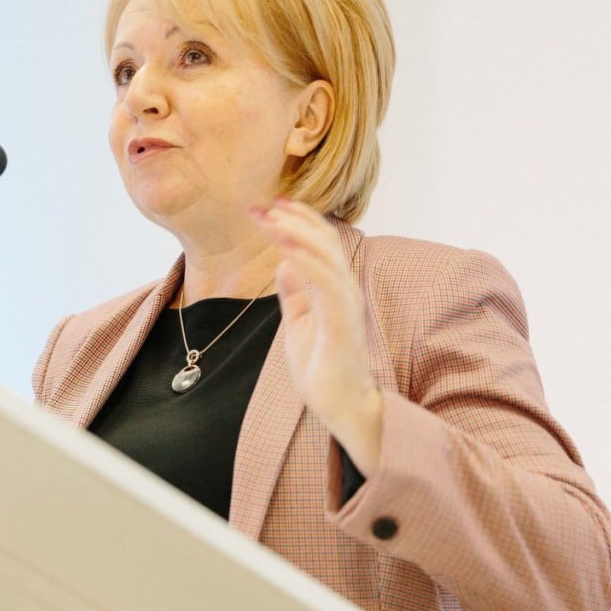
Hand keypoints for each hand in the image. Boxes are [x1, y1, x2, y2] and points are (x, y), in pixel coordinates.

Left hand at [251, 197, 383, 474]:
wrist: (342, 407)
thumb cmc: (323, 368)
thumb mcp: (299, 323)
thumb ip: (295, 293)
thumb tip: (284, 264)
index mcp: (333, 289)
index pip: (319, 243)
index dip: (297, 221)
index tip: (269, 205)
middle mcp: (343, 290)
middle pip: (324, 241)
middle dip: (295, 218)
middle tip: (265, 203)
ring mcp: (345, 305)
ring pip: (327, 255)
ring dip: (298, 232)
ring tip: (272, 216)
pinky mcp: (342, 323)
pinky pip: (326, 284)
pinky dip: (306, 262)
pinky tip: (286, 249)